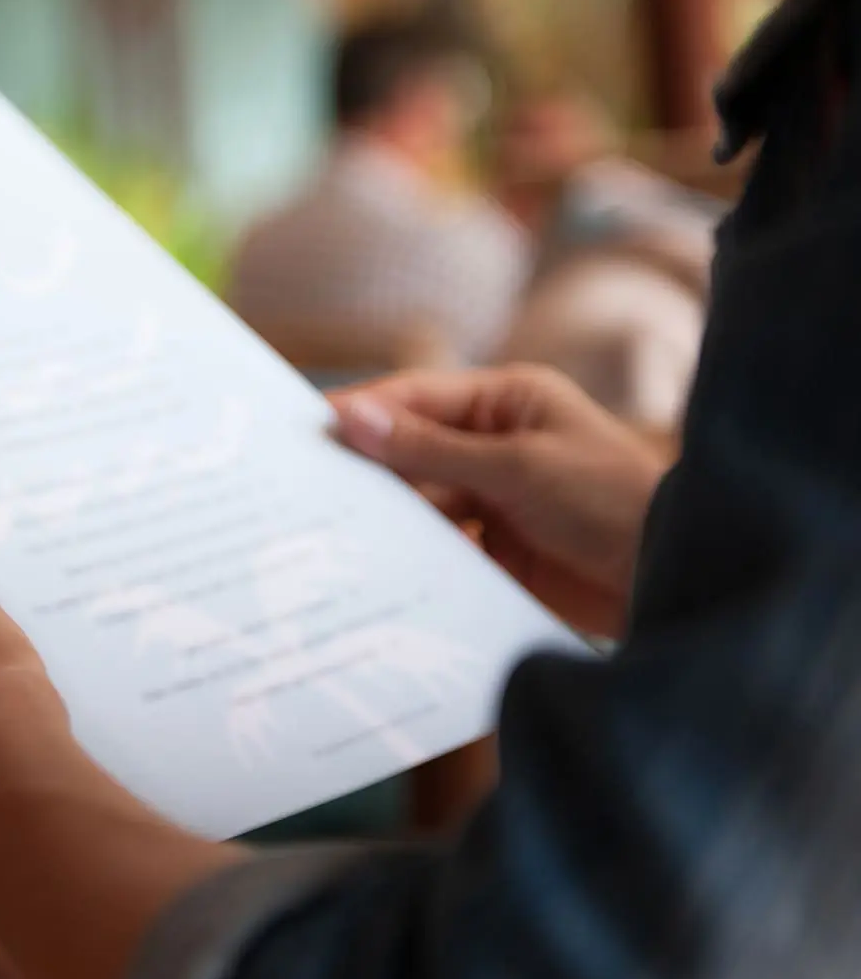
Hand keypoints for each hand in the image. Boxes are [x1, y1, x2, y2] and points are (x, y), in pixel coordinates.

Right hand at [330, 365, 666, 637]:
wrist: (679, 580)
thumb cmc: (614, 501)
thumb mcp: (518, 467)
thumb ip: (430, 448)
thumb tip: (350, 416)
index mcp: (506, 402)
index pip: (415, 398)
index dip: (360, 412)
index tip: (304, 430)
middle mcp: (493, 445)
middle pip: (408, 452)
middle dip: (363, 469)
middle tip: (299, 487)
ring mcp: (492, 501)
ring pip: (416, 503)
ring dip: (381, 517)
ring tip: (323, 532)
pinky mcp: (493, 552)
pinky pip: (434, 547)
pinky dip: (405, 556)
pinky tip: (368, 567)